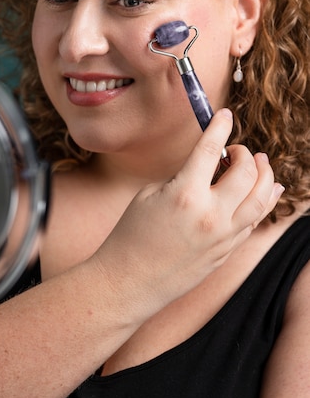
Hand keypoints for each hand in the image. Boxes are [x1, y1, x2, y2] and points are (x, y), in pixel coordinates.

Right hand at [93, 108, 282, 318]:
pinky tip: (268, 191)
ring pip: (261, 198)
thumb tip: (207, 169)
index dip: (220, 126)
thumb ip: (182, 177)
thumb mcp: (149, 194)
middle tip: (235, 149)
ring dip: (264, 175)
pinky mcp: (226, 252)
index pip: (210, 149)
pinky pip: (254, 221)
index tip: (225, 115)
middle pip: (246, 172)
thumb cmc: (130, 237)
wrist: (128, 282)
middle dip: (244, 153)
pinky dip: (264, 202)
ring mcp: (222, 236)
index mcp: (184, 194)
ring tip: (260, 163)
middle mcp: (210, 214)